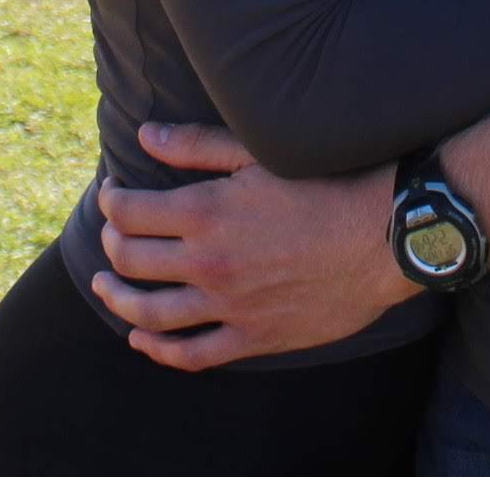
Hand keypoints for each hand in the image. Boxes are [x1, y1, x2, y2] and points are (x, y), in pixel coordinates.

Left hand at [91, 122, 412, 368]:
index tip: (113, 194)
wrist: (384, 235)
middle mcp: (208, 263)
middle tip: (111, 233)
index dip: (110, 201)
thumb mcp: (258, 154)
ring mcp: (229, 307)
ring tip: (105, 285)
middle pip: (130, 260)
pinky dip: (158, 351)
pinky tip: (142, 340)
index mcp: (205, 213)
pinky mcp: (253, 337)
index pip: (128, 213)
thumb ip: (196, 146)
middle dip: (110, 243)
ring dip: (117, 299)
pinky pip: (191, 355)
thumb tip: (145, 134)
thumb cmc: (326, 183)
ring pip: (149, 314)